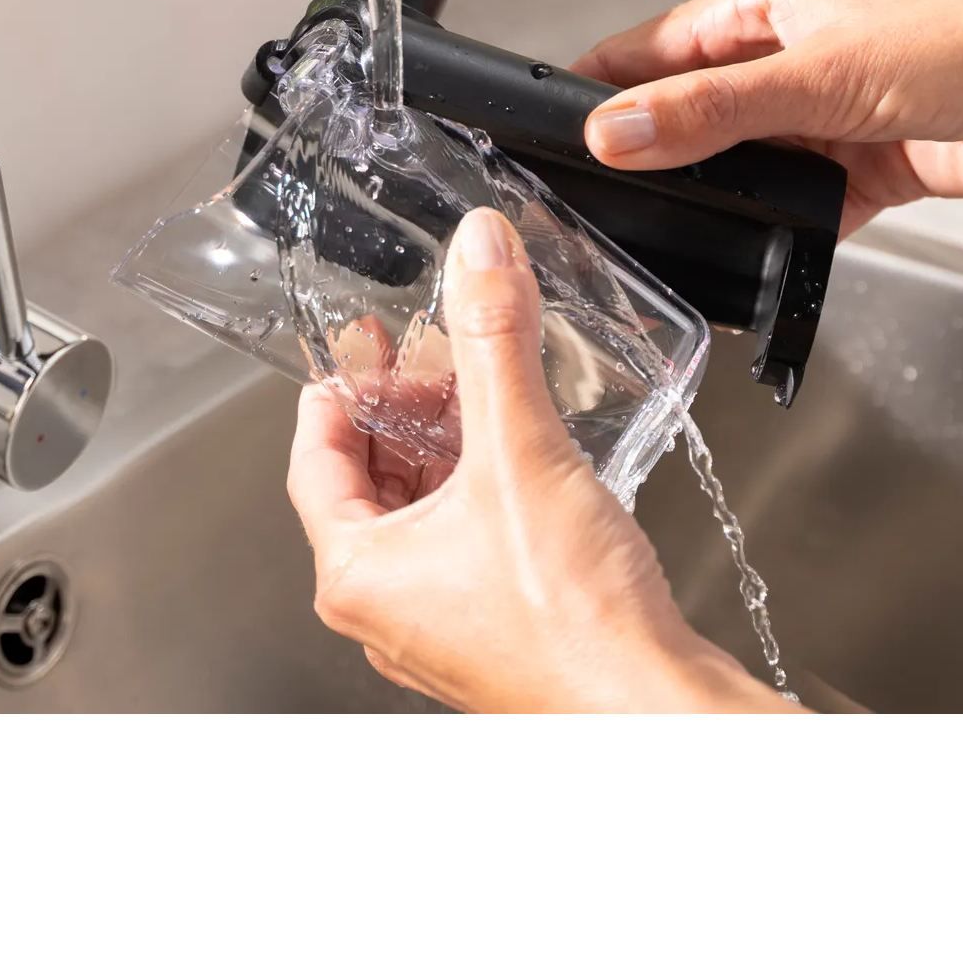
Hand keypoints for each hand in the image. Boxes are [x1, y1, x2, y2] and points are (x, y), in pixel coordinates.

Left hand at [286, 206, 790, 712]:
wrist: (649, 705)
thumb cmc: (570, 624)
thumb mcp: (520, 452)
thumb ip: (494, 341)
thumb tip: (476, 257)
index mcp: (358, 574)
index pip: (313, 458)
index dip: (339, 386)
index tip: (362, 341)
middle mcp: (390, 609)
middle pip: (370, 482)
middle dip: (405, 408)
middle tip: (434, 354)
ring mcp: (444, 625)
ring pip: (425, 513)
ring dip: (451, 445)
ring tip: (487, 392)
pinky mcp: (499, 628)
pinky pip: (471, 540)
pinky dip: (487, 486)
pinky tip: (533, 456)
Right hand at [575, 0, 962, 232]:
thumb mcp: (825, 74)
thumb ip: (716, 111)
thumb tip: (618, 130)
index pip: (652, 46)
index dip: (598, 88)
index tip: (544, 134)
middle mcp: (797, 50)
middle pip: (696, 110)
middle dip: (657, 156)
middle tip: (600, 211)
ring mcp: (836, 110)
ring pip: (751, 165)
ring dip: (729, 199)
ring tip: (679, 243)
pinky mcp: (877, 164)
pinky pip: (809, 207)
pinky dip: (788, 233)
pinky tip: (766, 260)